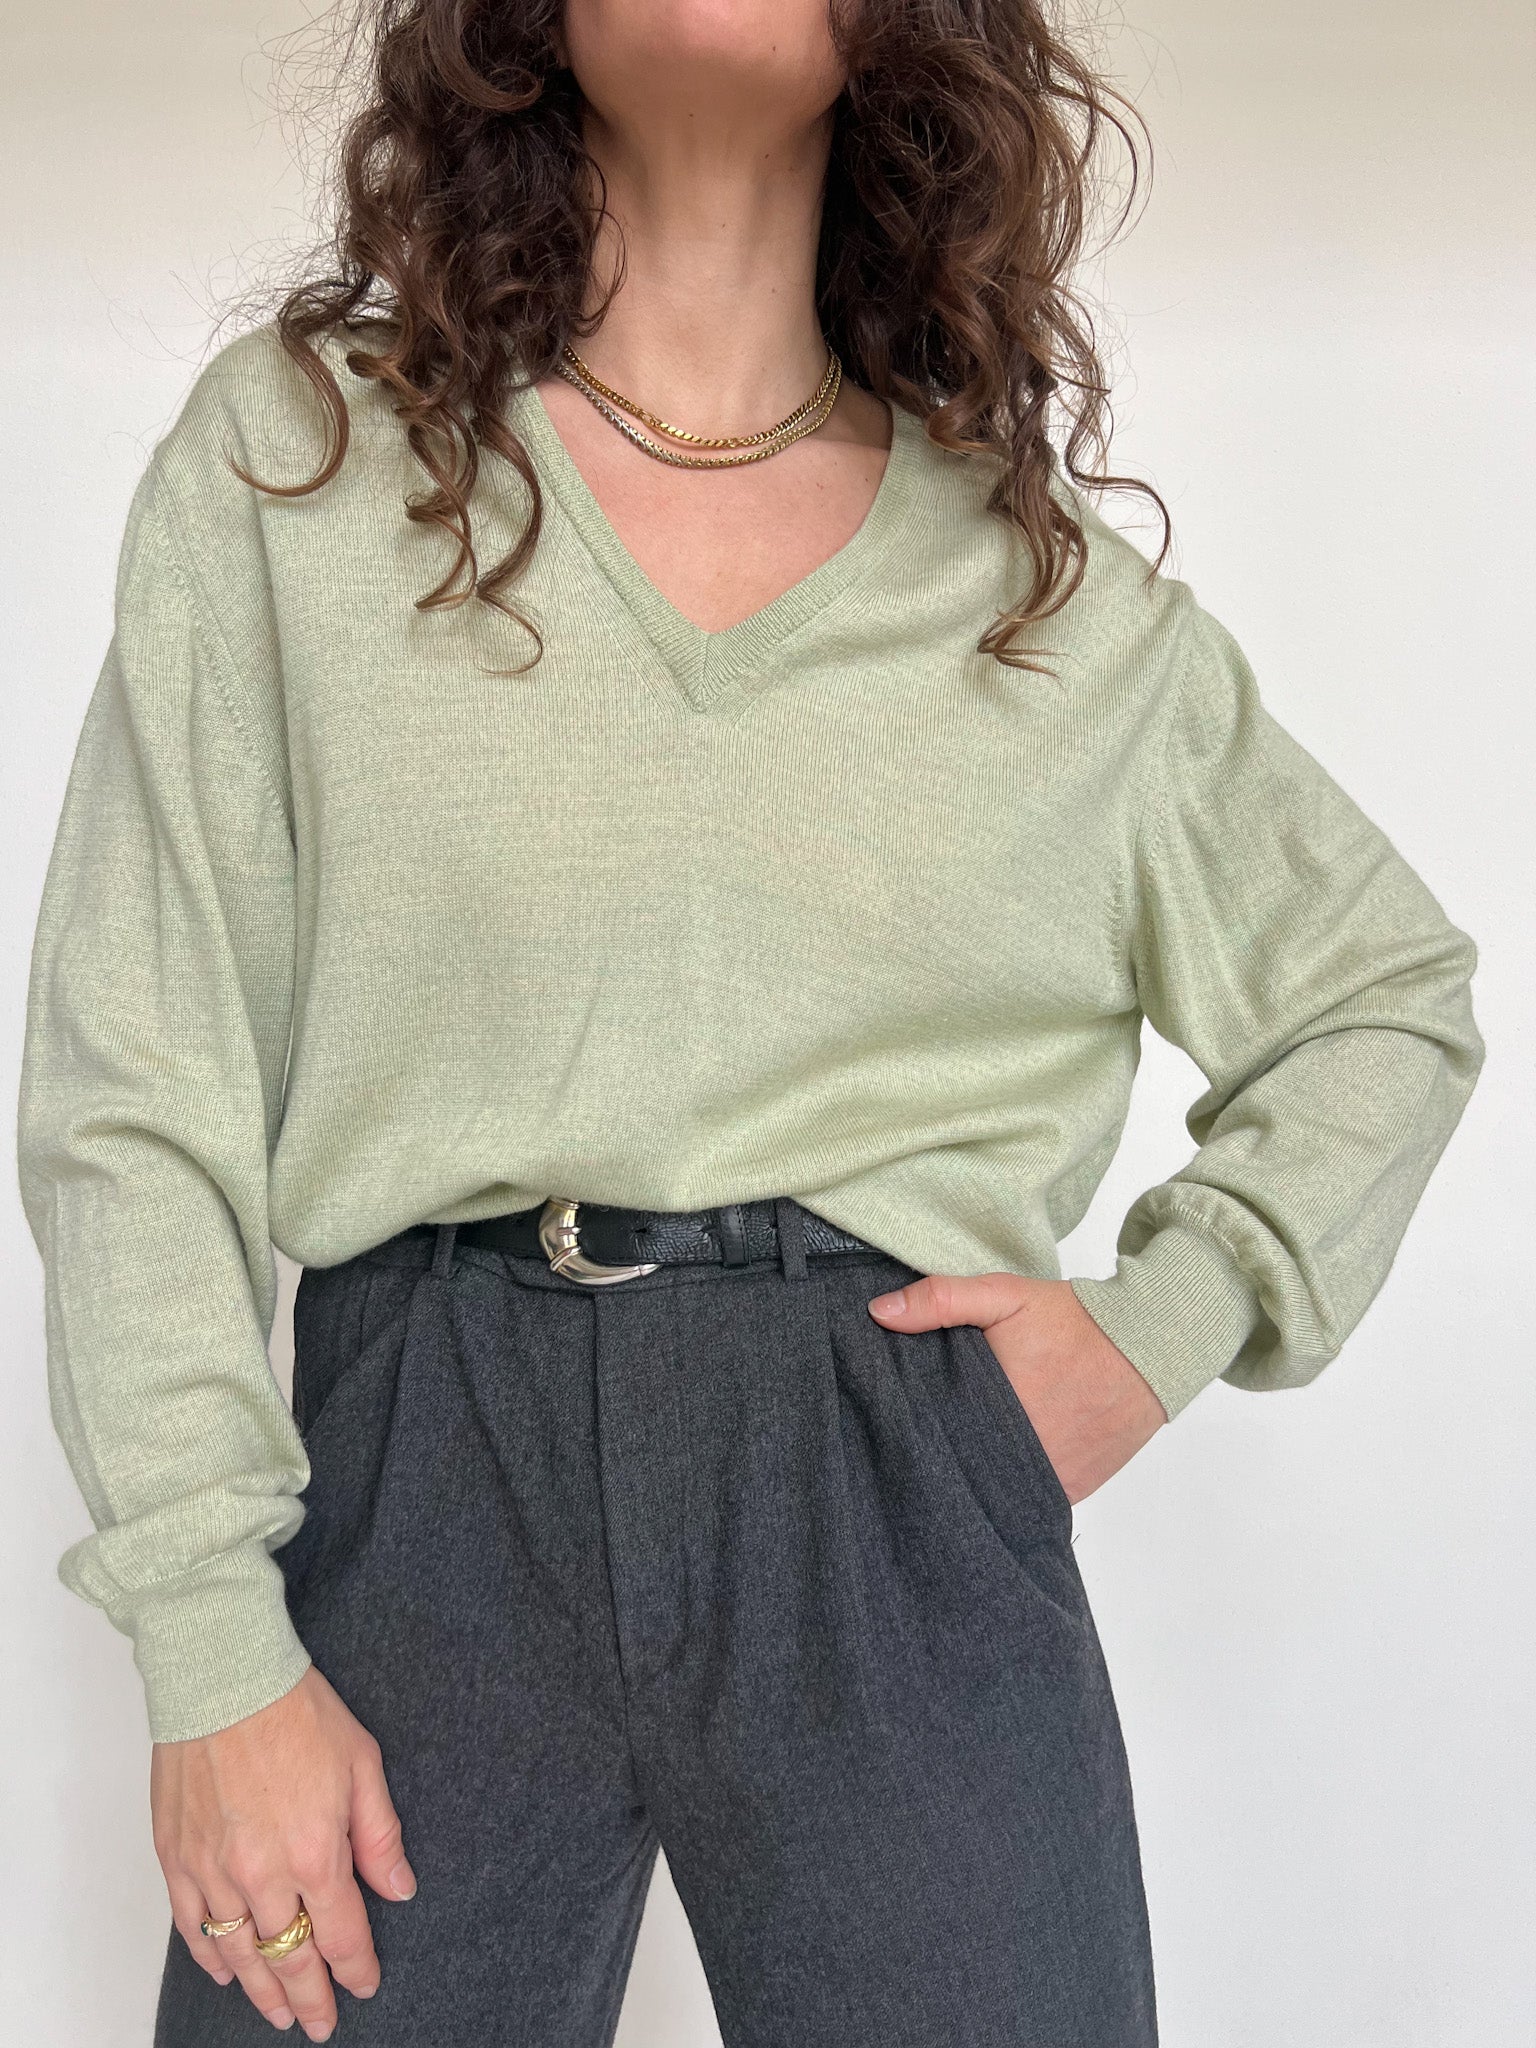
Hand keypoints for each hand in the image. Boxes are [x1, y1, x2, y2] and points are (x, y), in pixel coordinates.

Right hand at [151, 1664, 415, 2040]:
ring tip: (279, 2013)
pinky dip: (211, 1957)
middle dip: (310, 1999)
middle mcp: (262, 1874)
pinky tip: (227, 1972)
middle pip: (289, 1959)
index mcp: (315, 1851)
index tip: (365, 1984)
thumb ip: (380, 1835)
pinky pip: (192, 1927)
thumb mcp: (362, 1762)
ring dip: (262, 1991)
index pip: (341, 1935)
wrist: (223, 1675)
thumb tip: (399, 1888)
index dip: (356, 1968)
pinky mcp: (175, 1858)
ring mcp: (213, 1871)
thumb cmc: (294, 1709)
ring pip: (239, 1955)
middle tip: (320, 2023)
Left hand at [868, 1274, 1166, 1503]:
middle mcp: (1023, 1456)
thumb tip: (879, 1313)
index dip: (915, 1432)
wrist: (1149, 1347)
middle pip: (964, 1469)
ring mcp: (1050, 1480)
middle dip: (947, 1455)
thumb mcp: (1005, 1296)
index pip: (936, 1438)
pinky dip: (1014, 1485)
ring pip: (995, 1489)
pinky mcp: (1073, 1491)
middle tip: (932, 1436)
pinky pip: (1030, 1498)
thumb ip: (942, 1300)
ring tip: (962, 1453)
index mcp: (996, 1412)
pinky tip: (998, 1464)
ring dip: (980, 1474)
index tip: (900, 1421)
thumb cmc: (1073, 1321)